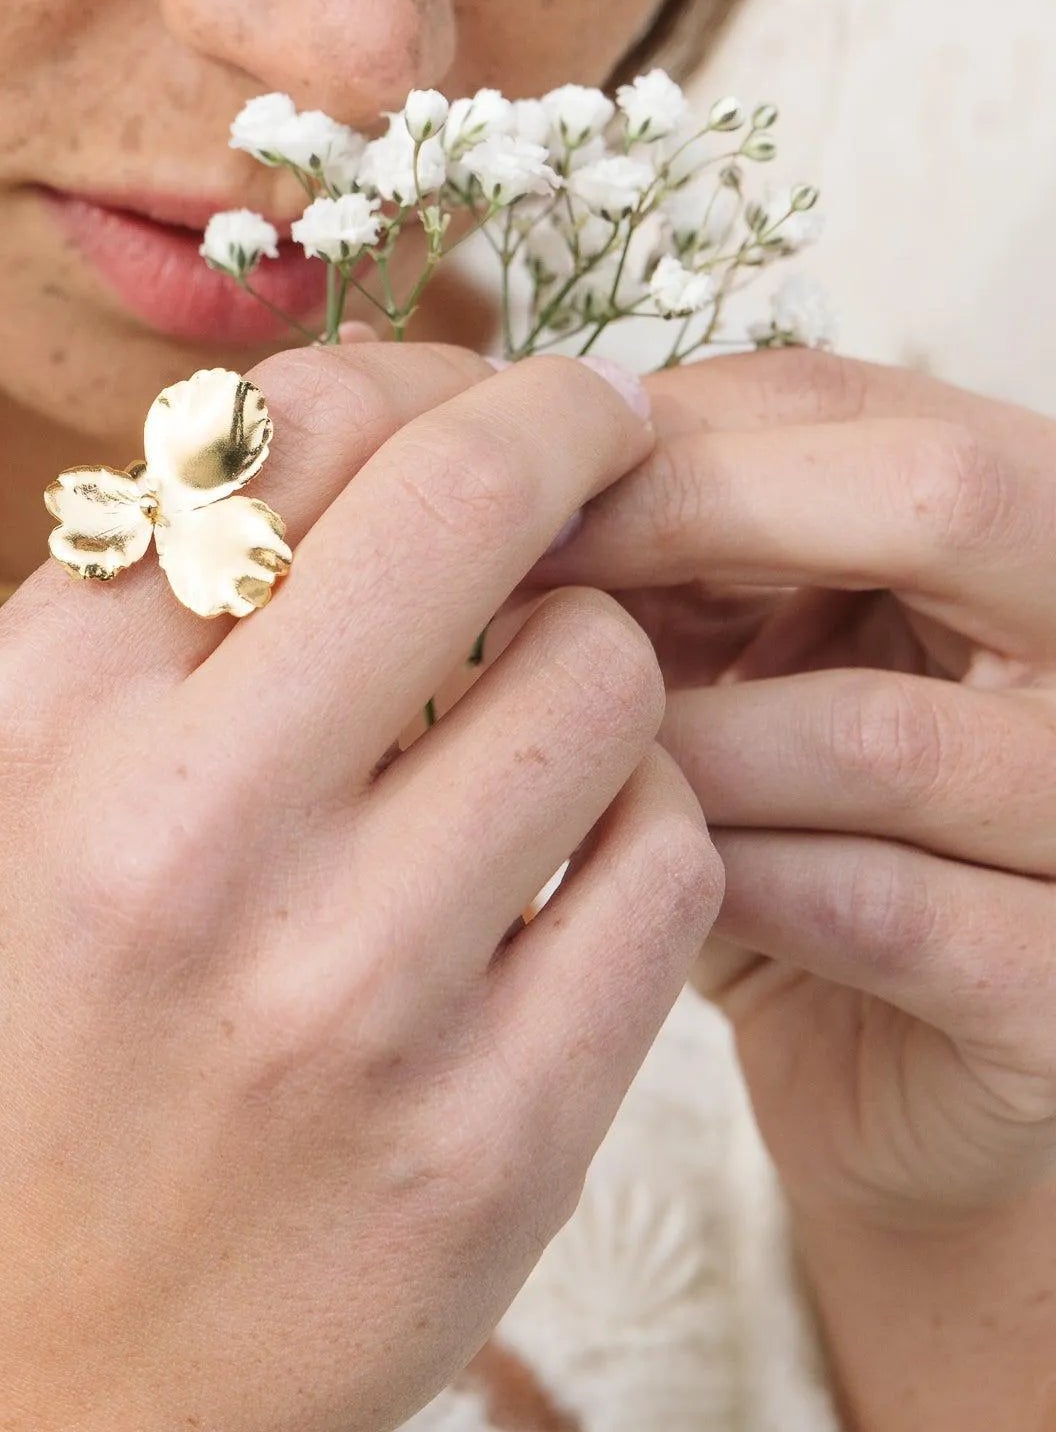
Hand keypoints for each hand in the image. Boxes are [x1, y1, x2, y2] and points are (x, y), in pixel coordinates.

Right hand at [0, 343, 720, 1431]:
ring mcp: (348, 996)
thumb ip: (166, 584)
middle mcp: (184, 838)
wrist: (46, 1374)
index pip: (296, 423)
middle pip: (474, 498)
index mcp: (46, 718)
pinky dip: (645, 825)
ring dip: (601, 662)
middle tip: (612, 434)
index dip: (436, 370)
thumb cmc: (39, 1039)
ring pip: (608, 675)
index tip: (501, 395)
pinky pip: (667, 863)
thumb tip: (380, 406)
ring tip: (541, 720)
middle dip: (575, 430)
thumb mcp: (18, 781)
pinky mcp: (491, 1137)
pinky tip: (573, 863)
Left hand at [535, 346, 1055, 1229]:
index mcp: (1019, 532)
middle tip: (522, 580)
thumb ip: (660, 562)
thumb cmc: (785, 839)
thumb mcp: (731, 665)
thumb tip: (489, 465)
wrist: (890, 1087)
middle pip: (939, 497)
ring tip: (544, 755)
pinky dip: (726, 881)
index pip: (856, 405)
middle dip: (695, 517)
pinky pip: (886, 909)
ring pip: (888, 728)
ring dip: (680, 733)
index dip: (670, 422)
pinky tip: (620, 879)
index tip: (511, 475)